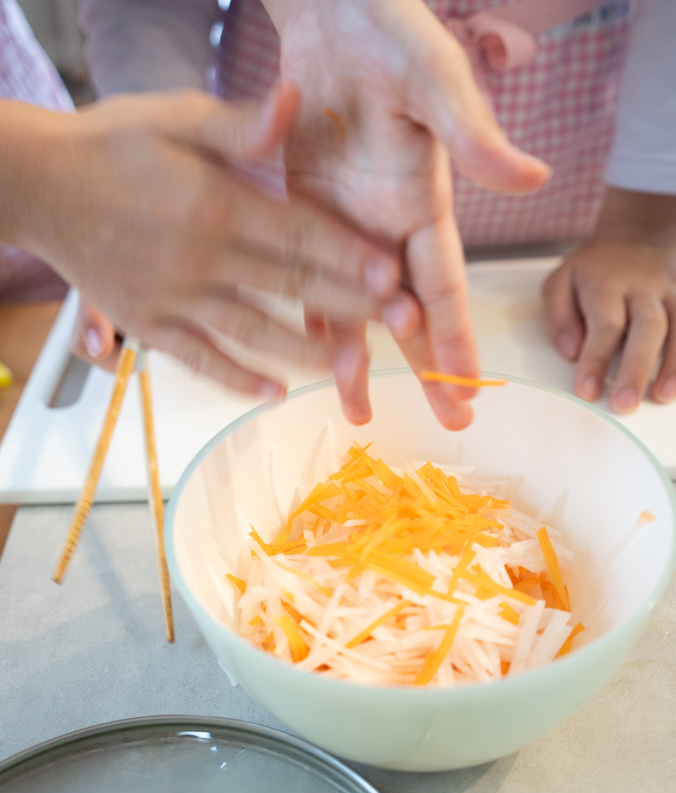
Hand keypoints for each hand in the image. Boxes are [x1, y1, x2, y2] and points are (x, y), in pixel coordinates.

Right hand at [4, 87, 405, 398]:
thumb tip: (296, 103)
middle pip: (290, 287)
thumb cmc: (106, 145)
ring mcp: (173, 298)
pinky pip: (200, 359)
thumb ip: (238, 124)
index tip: (395, 276)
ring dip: (307, 352)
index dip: (352, 256)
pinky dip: (238, 378)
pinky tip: (275, 392)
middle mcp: (199, 258)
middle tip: (398, 325)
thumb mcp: (172, 116)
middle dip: (351, 306)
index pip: (300, 234)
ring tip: (352, 366)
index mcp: (212, 203)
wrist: (36, 186)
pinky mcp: (148, 324)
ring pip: (254, 332)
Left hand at [264, 0, 549, 426]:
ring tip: (358, 411)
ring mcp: (344, 229)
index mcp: (424, 205)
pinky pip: (305, 281)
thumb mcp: (434, 78)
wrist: (330, 16)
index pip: (446, 288)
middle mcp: (387, 229)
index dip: (458, 339)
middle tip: (448, 420)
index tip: (469, 388)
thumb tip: (531, 177)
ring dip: (359, 360)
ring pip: (354, 311)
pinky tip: (303, 360)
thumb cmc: (390, 34)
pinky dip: (307, 320)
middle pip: (411, 314)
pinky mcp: (303, 218)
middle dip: (428, 368)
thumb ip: (472, 133)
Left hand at [543, 189, 675, 412]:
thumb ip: (560, 317)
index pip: (604, 325)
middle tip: (624, 404)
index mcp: (607, 284)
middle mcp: (643, 289)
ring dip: (672, 366)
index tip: (587, 391)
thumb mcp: (561, 282)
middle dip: (636, 369)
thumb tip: (571, 351)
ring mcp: (670, 294)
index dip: (596, 360)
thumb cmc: (593, 269)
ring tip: (661, 398)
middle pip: (646, 329)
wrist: (637, 235)